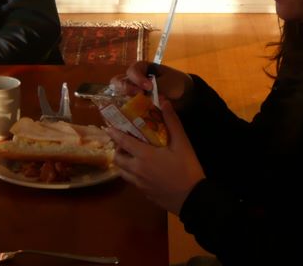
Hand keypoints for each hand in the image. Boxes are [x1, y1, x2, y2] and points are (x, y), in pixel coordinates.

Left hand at [106, 100, 204, 214]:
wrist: (193, 199)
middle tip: (125, 142)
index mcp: (144, 156)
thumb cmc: (187, 169)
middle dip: (118, 149)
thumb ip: (172, 122)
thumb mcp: (182, 143)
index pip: (123, 142)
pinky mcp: (144, 193)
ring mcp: (139, 183)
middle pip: (118, 158)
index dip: (114, 133)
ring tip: (132, 156)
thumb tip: (163, 102)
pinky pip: (132, 181)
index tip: (109, 127)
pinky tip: (144, 170)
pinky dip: (132, 173)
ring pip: (122, 172)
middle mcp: (137, 170)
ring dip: (123, 162)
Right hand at [110, 61, 191, 103]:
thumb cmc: (175, 83)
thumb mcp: (167, 82)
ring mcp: (132, 92)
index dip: (137, 78)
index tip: (149, 87)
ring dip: (126, 100)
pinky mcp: (134, 104)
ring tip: (136, 106)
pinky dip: (129, 111)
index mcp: (141, 68)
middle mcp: (133, 80)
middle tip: (138, 95)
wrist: (184, 96)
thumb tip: (146, 94)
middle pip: (119, 82)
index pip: (132, 71)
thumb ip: (156, 86)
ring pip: (120, 95)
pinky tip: (135, 115)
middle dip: (126, 88)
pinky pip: (126, 107)